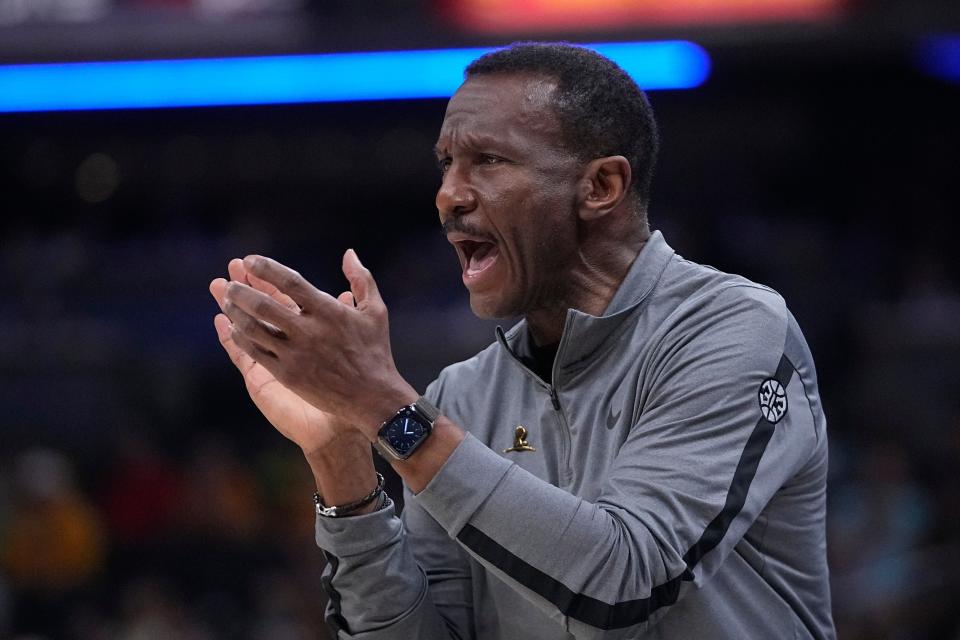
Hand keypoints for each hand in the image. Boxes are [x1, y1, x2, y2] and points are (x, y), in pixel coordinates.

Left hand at [218, 249, 416, 440]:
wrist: (372, 398)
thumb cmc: (375, 351)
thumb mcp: (376, 311)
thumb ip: (362, 279)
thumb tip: (349, 253)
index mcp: (329, 312)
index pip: (290, 282)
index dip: (267, 269)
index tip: (250, 260)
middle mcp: (310, 332)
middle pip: (264, 306)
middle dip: (242, 291)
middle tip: (231, 283)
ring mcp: (296, 355)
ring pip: (254, 329)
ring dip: (236, 313)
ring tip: (227, 301)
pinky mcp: (287, 375)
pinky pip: (256, 352)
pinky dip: (241, 338)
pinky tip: (235, 328)